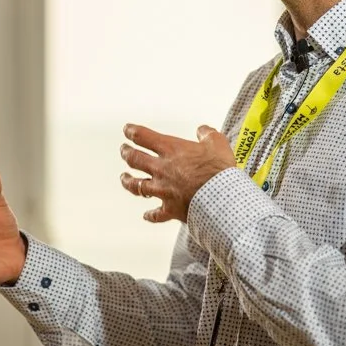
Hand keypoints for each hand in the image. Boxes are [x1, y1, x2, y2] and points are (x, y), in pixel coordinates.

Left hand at [119, 123, 234, 223]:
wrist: (221, 198)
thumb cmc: (218, 170)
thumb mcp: (217, 143)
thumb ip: (208, 134)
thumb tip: (203, 130)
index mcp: (171, 150)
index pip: (143, 137)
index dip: (132, 132)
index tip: (127, 130)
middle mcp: (161, 169)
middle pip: (135, 159)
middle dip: (126, 153)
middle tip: (123, 150)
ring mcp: (163, 190)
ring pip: (137, 186)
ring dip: (128, 181)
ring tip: (124, 178)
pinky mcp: (170, 209)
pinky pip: (156, 214)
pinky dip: (150, 215)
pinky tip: (146, 216)